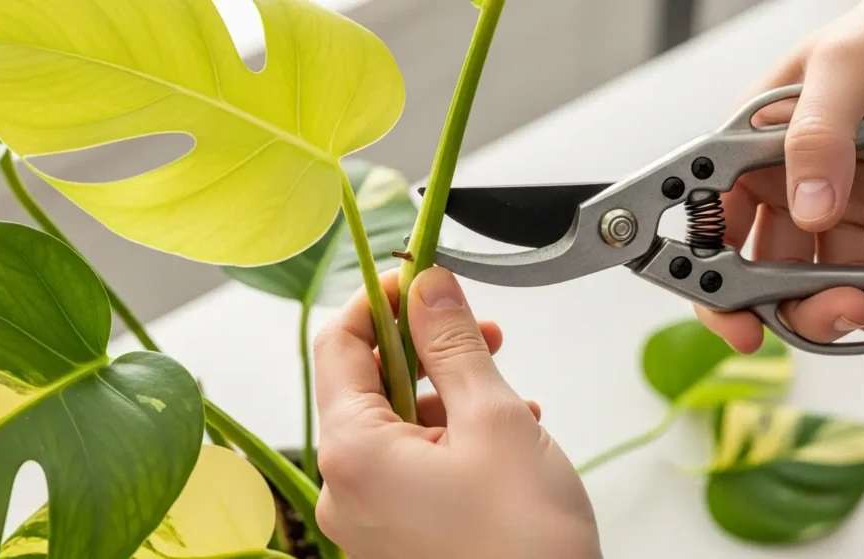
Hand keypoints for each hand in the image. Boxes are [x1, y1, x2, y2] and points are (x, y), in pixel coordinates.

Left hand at [313, 268, 600, 558]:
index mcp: (353, 452)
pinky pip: (412, 467)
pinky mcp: (401, 537)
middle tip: (477, 329)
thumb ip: (454, 344)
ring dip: (448, 394)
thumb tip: (429, 287)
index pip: (340, 344)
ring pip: (397, 426)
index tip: (420, 277)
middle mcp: (347, 489)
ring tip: (506, 392)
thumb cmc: (524, 548)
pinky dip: (452, 439)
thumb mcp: (493, 421)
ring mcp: (371, 518)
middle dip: (426, 348)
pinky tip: (503, 437)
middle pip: (369, 384)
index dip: (380, 300)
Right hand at [697, 0, 863, 352]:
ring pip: (830, 280)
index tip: (739, 323)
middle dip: (804, 304)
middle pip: (771, 270)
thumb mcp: (846, 65)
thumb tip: (807, 208)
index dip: (713, 281)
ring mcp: (838, 200)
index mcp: (752, 146)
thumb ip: (817, 136)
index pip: (714, 225)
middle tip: (844, 310)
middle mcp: (787, 181)